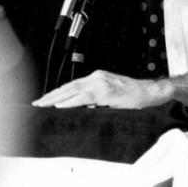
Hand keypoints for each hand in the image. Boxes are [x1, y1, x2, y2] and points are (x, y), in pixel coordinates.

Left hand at [32, 70, 169, 108]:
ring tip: (42, 105)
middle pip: (69, 87)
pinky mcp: (106, 92)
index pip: (72, 86)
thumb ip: (96, 100)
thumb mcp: (111, 96)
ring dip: (56, 99)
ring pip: (73, 90)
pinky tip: (60, 106)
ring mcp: (101, 83)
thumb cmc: (134, 96)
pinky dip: (70, 101)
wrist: (150, 93)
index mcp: (97, 78)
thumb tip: (81, 109)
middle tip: (37, 103)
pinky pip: (84, 97)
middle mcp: (97, 77)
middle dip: (51, 96)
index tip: (44, 100)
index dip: (57, 93)